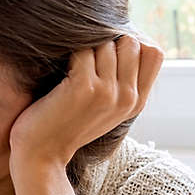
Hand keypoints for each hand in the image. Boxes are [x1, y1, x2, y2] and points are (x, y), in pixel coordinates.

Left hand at [8, 36, 162, 172]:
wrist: (41, 155)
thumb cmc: (66, 126)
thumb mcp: (105, 108)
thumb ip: (122, 81)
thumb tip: (127, 38)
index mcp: (137, 103)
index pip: (154, 52)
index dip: (130, 45)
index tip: (107, 54)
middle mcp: (127, 97)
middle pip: (130, 42)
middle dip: (107, 44)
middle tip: (85, 62)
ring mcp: (108, 92)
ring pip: (105, 43)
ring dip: (85, 50)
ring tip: (70, 73)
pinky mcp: (84, 87)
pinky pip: (82, 51)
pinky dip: (69, 56)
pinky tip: (59, 77)